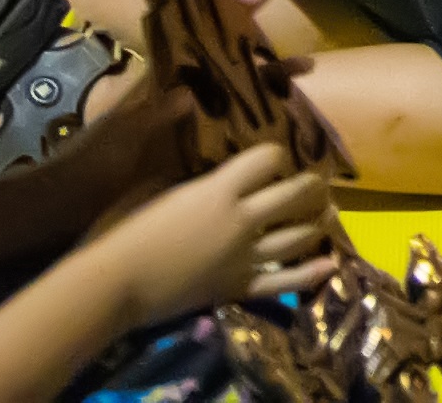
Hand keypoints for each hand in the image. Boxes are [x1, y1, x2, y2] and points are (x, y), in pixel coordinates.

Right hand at [86, 141, 334, 327]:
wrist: (111, 285)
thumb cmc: (122, 230)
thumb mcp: (153, 185)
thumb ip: (186, 170)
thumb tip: (204, 156)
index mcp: (220, 189)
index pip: (269, 159)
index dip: (276, 153)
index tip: (275, 155)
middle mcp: (242, 220)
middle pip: (296, 194)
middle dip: (312, 185)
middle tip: (318, 181)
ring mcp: (245, 257)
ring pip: (300, 236)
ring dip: (319, 221)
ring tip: (328, 213)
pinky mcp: (238, 288)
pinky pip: (284, 282)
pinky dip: (310, 273)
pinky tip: (329, 264)